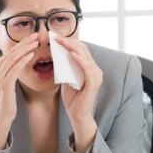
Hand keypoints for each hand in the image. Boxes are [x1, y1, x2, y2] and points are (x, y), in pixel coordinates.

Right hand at [0, 34, 38, 147]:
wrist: (0, 115)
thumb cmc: (4, 98)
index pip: (8, 52)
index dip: (20, 43)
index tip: (31, 36)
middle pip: (10, 53)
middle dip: (24, 43)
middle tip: (36, 35)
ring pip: (13, 59)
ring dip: (25, 49)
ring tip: (35, 43)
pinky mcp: (4, 85)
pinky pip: (14, 70)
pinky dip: (23, 61)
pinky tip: (31, 55)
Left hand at [55, 37, 102, 152]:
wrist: (78, 115)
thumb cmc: (73, 99)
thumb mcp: (67, 79)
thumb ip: (66, 68)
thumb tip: (58, 55)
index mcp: (90, 68)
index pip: (81, 50)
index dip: (69, 42)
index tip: (55, 38)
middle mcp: (95, 70)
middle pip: (83, 50)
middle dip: (68, 42)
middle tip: (55, 37)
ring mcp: (96, 75)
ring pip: (84, 55)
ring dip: (71, 47)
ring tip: (60, 42)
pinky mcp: (94, 82)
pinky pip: (86, 67)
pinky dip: (79, 59)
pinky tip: (70, 54)